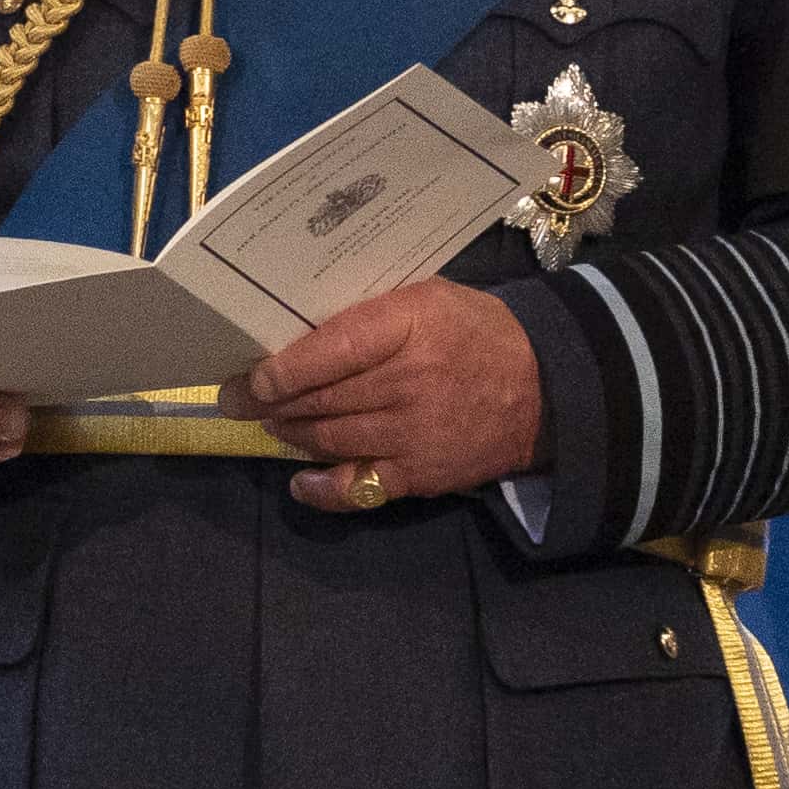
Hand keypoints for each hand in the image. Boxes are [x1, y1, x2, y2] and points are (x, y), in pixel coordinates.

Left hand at [234, 281, 542, 515]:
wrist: (548, 388)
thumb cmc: (478, 333)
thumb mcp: (430, 299)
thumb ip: (370, 313)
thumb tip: (298, 334)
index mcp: (412, 326)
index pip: (330, 350)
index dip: (281, 370)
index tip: (252, 378)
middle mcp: (410, 382)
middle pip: (320, 399)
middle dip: (268, 403)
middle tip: (239, 401)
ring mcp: (415, 434)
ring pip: (329, 439)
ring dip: (291, 434)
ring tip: (274, 424)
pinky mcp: (421, 475)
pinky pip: (358, 488)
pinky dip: (322, 489)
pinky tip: (301, 481)